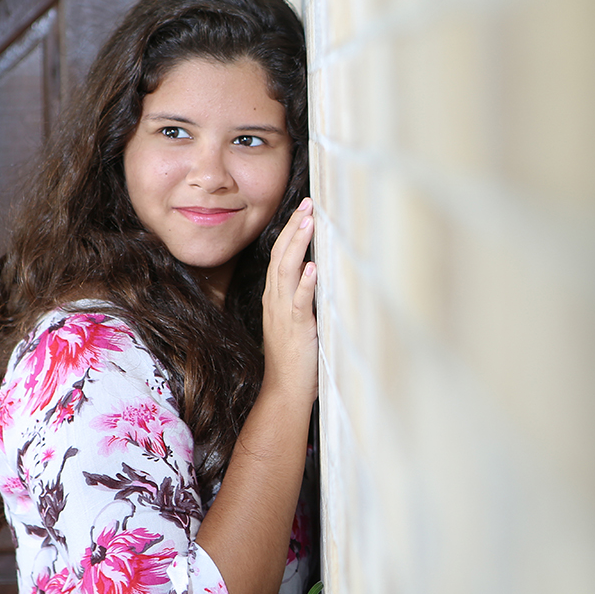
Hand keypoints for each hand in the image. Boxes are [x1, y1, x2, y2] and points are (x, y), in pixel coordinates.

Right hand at [262, 197, 317, 400]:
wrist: (284, 390)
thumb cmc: (295, 358)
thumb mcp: (299, 321)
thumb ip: (304, 299)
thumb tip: (319, 277)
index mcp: (276, 298)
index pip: (279, 257)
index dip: (290, 232)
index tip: (304, 210)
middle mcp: (276, 301)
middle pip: (280, 256)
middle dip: (294, 228)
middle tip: (307, 203)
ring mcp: (284, 314)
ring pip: (286, 272)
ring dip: (297, 245)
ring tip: (308, 222)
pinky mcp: (296, 329)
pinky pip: (299, 303)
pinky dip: (305, 284)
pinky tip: (312, 267)